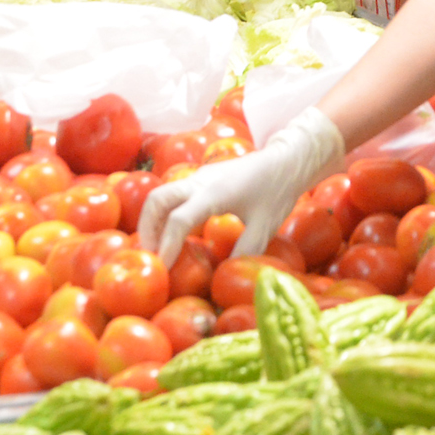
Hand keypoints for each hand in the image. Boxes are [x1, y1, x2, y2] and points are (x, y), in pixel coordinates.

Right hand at [138, 107, 344, 264]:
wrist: (286, 160)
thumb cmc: (277, 191)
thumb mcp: (265, 226)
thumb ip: (245, 251)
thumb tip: (223, 274)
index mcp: (215, 192)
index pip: (179, 220)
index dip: (167, 246)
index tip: (162, 267)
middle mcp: (200, 181)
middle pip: (157, 200)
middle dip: (148, 229)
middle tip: (151, 257)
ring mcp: (199, 176)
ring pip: (161, 194)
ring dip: (153, 221)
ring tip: (157, 249)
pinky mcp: (201, 177)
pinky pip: (173, 193)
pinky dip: (164, 213)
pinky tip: (172, 234)